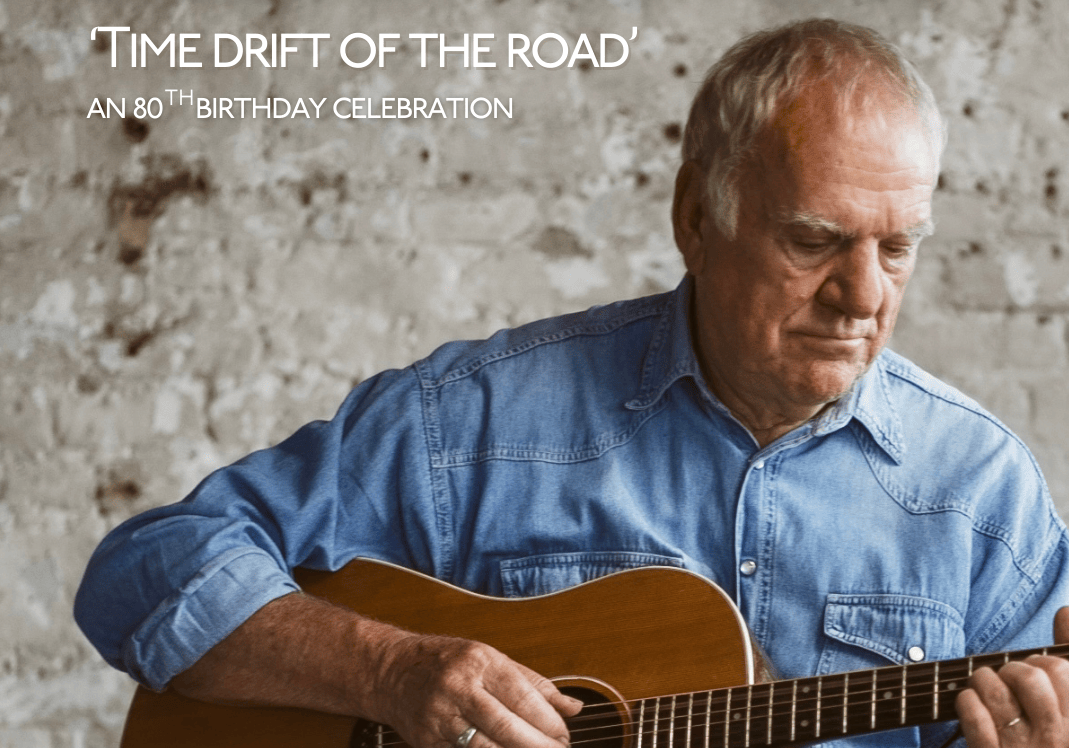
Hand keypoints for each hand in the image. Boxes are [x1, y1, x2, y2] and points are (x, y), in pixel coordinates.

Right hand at [371, 632, 582, 747]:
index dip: (549, 722)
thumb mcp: (492, 659)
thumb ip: (534, 684)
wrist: (393, 671)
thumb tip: (573, 707)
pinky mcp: (427, 741)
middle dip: (538, 746)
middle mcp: (458, 686)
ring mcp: (440, 716)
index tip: (564, 736)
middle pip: (505, 726)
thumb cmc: (449, 662)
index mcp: (480, 661)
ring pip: (484, 747)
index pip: (522, 696)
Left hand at [957, 607, 1068, 747]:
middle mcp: (1055, 739)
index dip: (1042, 661)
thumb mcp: (1068, 705)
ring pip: (997, 692)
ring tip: (985, 686)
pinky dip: (966, 701)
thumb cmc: (1048, 738)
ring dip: (983, 679)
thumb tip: (1064, 610)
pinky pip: (974, 716)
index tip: (1037, 670)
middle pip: (1029, 677)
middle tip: (1009, 678)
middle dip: (1012, 668)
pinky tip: (970, 703)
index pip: (1061, 670)